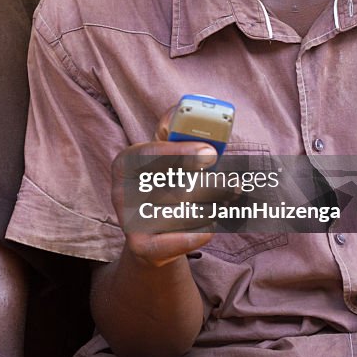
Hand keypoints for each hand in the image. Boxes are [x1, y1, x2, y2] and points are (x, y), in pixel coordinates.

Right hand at [110, 109, 226, 266]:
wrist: (151, 238)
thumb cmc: (164, 186)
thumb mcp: (166, 155)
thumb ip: (175, 131)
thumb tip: (185, 109)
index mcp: (125, 162)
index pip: (148, 153)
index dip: (180, 152)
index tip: (211, 153)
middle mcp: (121, 191)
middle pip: (173, 186)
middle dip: (212, 185)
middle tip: (235, 183)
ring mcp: (128, 221)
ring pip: (183, 213)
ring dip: (213, 208)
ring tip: (227, 201)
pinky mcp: (140, 247)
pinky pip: (178, 240)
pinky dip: (200, 232)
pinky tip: (211, 225)